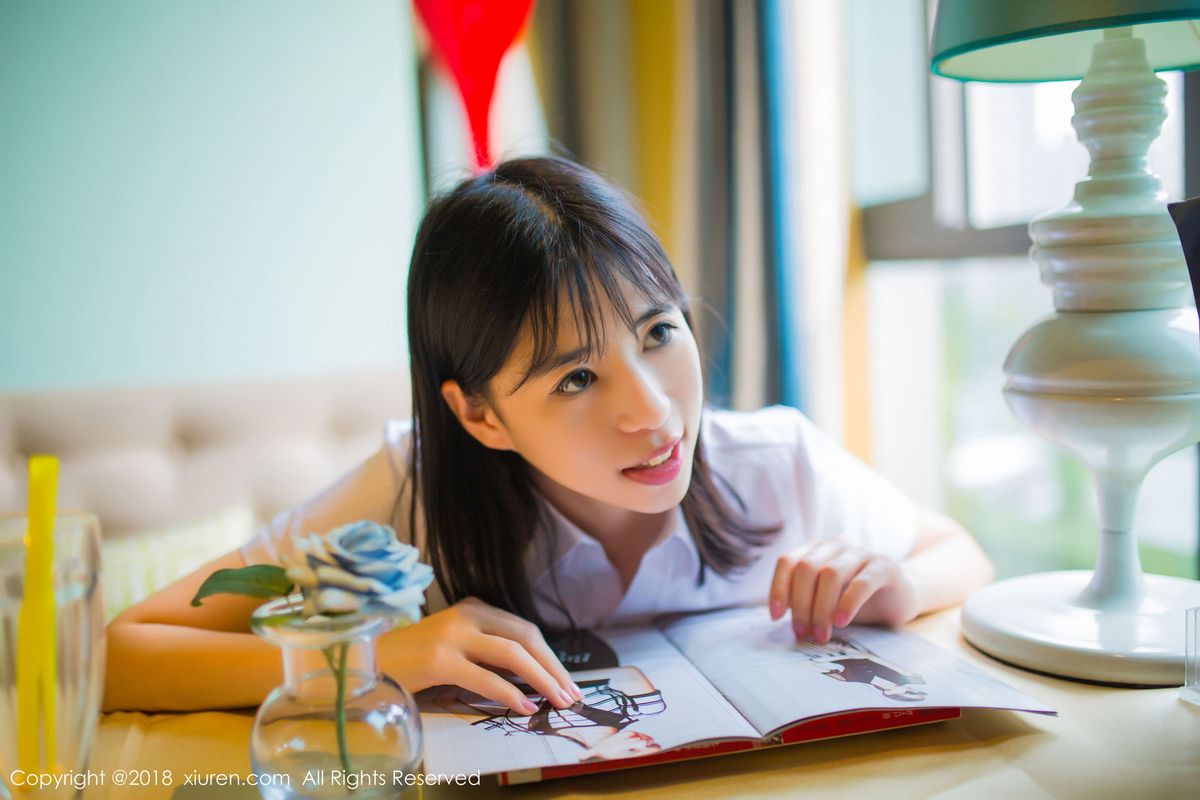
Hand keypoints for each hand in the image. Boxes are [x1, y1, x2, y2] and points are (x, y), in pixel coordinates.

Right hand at [378, 597, 581, 714]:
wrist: (366, 662)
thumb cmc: (413, 660)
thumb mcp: (457, 646)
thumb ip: (488, 651)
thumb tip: (531, 676)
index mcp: (474, 607)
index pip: (524, 629)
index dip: (550, 656)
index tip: (567, 681)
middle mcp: (466, 615)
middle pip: (525, 637)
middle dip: (553, 667)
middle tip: (571, 694)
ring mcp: (453, 635)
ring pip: (512, 653)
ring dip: (541, 679)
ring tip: (557, 701)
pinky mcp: (439, 659)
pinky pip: (485, 677)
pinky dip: (510, 693)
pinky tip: (524, 707)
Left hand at [768, 541, 920, 643]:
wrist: (900, 597)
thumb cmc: (856, 601)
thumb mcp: (825, 601)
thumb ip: (805, 602)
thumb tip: (781, 618)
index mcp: (817, 550)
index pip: (788, 561)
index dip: (778, 588)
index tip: (776, 617)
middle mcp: (837, 546)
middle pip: (806, 568)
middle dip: (800, 604)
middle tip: (802, 633)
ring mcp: (862, 552)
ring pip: (830, 574)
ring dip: (821, 609)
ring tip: (821, 635)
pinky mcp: (885, 565)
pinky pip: (862, 582)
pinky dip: (848, 603)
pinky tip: (842, 623)